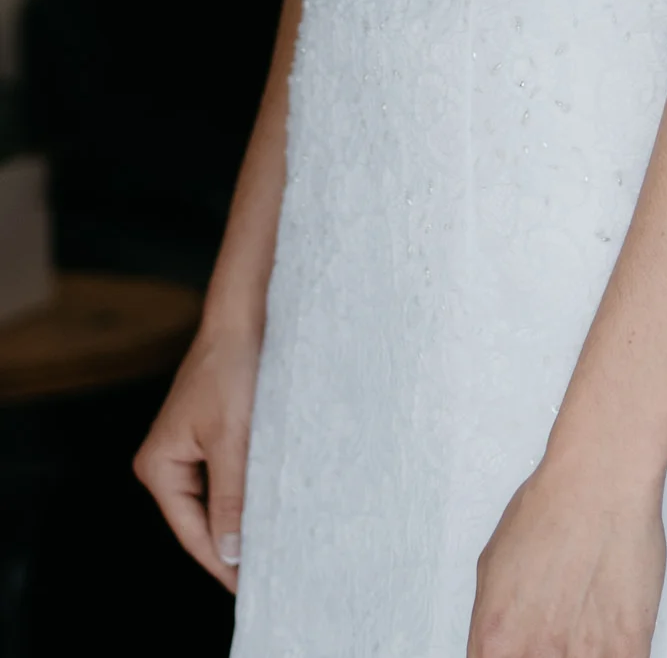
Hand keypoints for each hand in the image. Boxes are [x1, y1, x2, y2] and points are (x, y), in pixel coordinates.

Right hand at [133, 322, 260, 591]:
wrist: (245, 314)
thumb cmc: (232, 368)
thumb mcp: (233, 438)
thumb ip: (231, 498)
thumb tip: (229, 552)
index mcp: (158, 464)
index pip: (190, 528)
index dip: (219, 560)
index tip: (248, 586)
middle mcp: (166, 459)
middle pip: (201, 516)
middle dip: (231, 541)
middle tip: (268, 569)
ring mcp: (188, 446)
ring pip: (218, 497)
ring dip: (242, 516)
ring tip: (274, 543)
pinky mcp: (212, 433)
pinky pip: (227, 474)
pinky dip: (247, 490)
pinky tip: (271, 504)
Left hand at [467, 444, 666, 657]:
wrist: (601, 479)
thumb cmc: (551, 507)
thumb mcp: (491, 567)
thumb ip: (492, 621)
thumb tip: (500, 649)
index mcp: (496, 640)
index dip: (511, 656)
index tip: (522, 649)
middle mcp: (536, 653)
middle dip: (545, 652)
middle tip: (555, 631)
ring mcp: (584, 655)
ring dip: (580, 651)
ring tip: (583, 623)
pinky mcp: (627, 647)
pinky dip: (611, 651)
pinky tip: (606, 633)